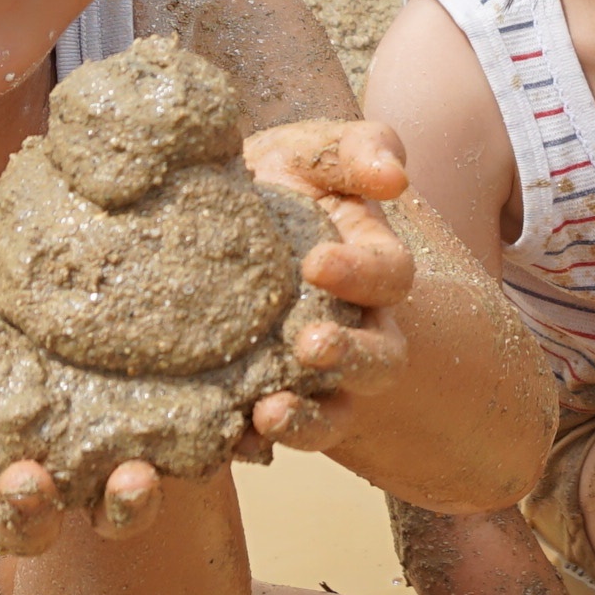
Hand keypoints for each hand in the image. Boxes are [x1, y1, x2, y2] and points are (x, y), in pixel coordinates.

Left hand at [237, 119, 418, 456]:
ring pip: (335, 414)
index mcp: (372, 268)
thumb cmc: (274, 182)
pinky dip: (252, 445)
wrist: (200, 218)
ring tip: (268, 413)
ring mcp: (314, 375)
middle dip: (350, 356)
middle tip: (309, 345)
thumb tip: (394, 178)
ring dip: (309, 419)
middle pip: (379, 358)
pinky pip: (270, 439)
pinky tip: (228, 441)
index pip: (389, 276)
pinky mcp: (263, 401)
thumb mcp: (311, 151)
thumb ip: (358, 149)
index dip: (360, 274)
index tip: (315, 263)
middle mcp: (354, 329)